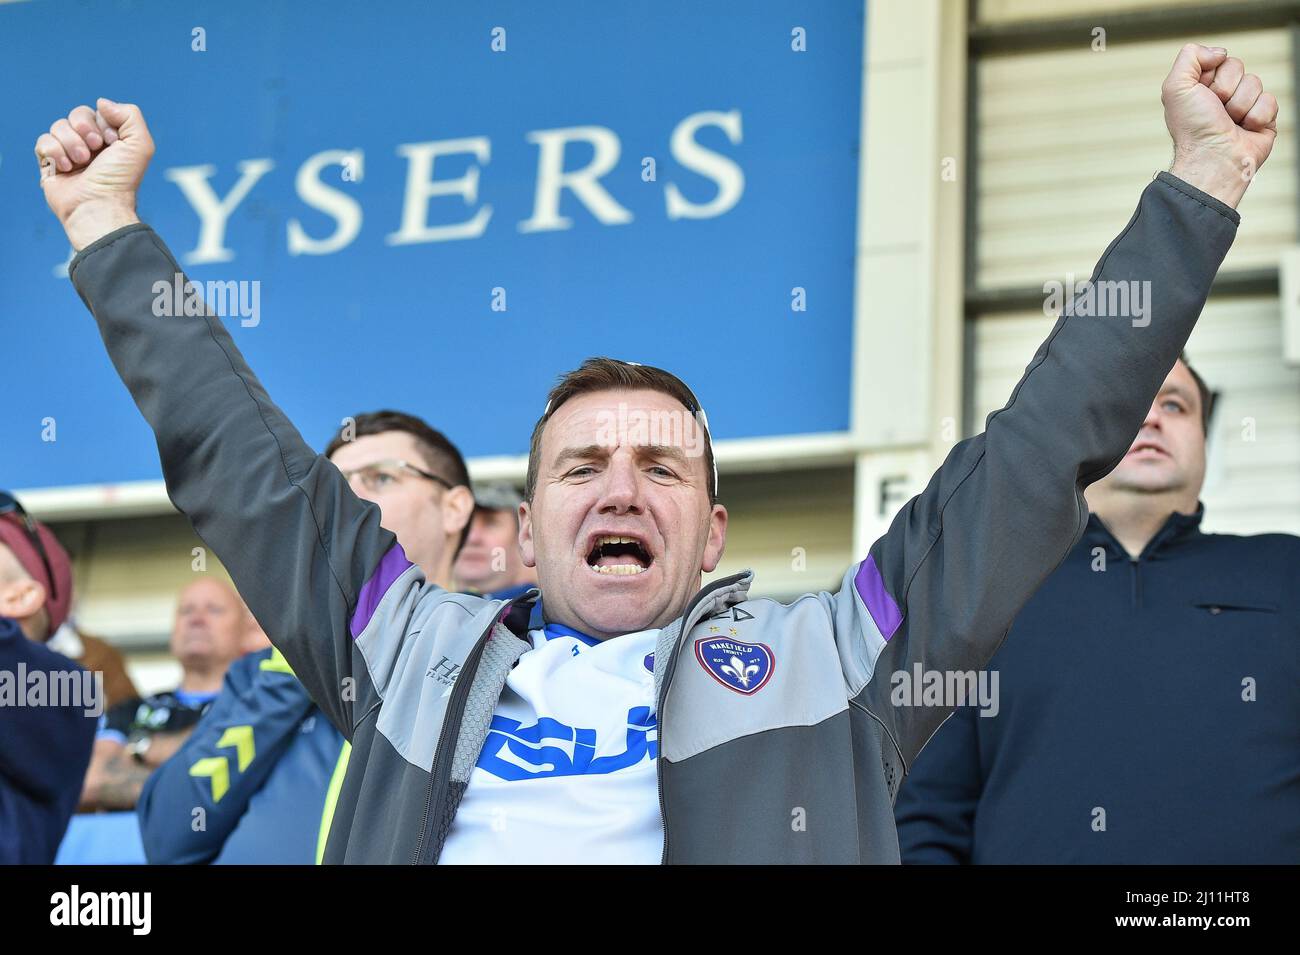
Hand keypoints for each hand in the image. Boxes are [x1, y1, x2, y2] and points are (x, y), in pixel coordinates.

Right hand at [35, 99, 153, 250]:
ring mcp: (69, 153)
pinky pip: (43, 141)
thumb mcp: (139, 145)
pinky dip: (54, 152)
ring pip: (58, 126)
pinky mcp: (50, 162)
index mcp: (111, 140)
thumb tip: (101, 103)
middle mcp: (90, 145)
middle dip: (85, 129)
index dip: (103, 123)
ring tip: (81, 163)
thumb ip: (130, 115)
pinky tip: (65, 168)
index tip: (112, 142)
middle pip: (77, 114)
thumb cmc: (120, 179)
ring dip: (71, 143)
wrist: (98, 205)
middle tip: (94, 150)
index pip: (98, 112)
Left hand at [1162, 44, 1278, 207]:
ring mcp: (1243, 106)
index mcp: (1199, 88)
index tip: (1201, 93)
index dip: (1210, 73)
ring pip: (1255, 82)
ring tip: (1229, 123)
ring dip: (1240, 104)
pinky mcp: (1263, 119)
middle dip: (1226, 88)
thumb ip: (1189, 57)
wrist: (1214, 159)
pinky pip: (1270, 100)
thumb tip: (1219, 52)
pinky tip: (1245, 130)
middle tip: (1216, 109)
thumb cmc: (1193, 128)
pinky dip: (1257, 116)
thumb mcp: (1176, 87)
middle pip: (1237, 66)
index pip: (1217, 58)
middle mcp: (1220, 96)